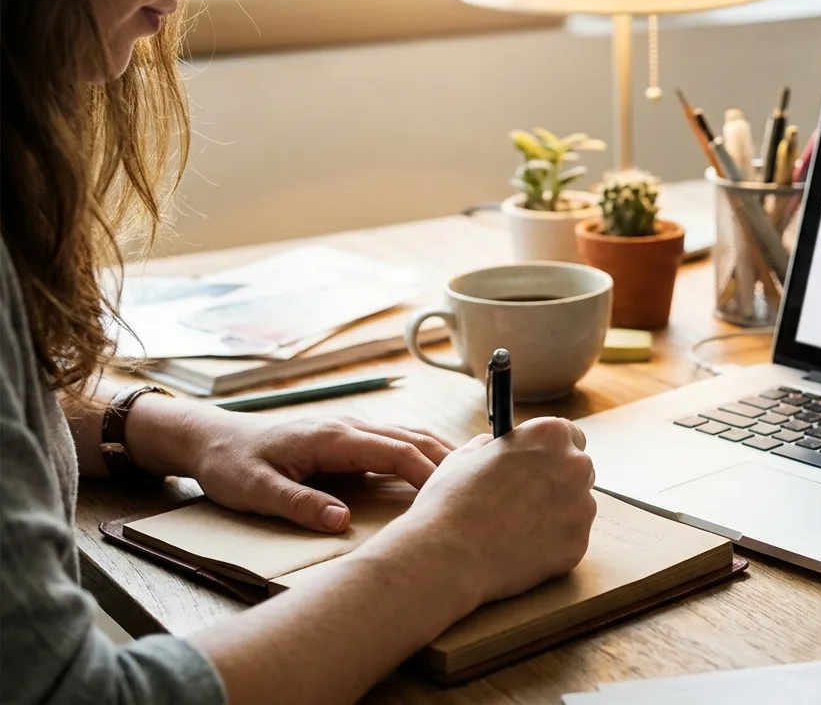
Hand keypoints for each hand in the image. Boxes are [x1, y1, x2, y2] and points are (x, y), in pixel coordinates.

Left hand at [181, 410, 455, 531]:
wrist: (208, 439)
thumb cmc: (229, 465)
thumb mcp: (255, 490)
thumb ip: (298, 504)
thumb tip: (341, 521)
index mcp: (333, 438)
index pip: (396, 451)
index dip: (428, 472)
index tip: (454, 494)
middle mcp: (348, 427)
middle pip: (413, 439)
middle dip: (450, 460)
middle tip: (484, 485)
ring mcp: (349, 430)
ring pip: (408, 437)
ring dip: (442, 454)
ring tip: (475, 478)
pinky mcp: (346, 440)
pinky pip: (394, 443)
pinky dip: (423, 454)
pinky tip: (438, 470)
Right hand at [388, 417, 595, 614]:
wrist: (447, 556)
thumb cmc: (450, 502)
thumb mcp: (465, 456)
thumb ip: (493, 447)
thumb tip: (499, 448)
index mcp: (549, 435)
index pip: (570, 435)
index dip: (552, 451)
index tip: (541, 463)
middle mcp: (575, 466)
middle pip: (578, 471)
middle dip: (557, 482)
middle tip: (525, 500)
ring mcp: (581, 507)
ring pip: (576, 507)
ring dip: (556, 514)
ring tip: (515, 529)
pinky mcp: (578, 544)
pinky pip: (569, 540)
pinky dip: (551, 546)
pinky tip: (519, 549)